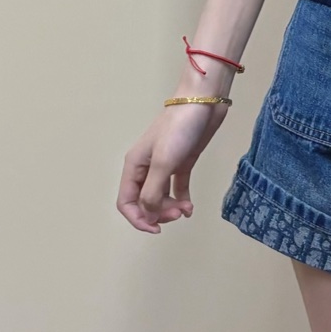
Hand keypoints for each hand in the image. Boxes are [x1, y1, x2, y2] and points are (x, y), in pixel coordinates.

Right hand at [117, 100, 229, 234]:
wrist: (203, 103)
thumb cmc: (179, 129)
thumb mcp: (163, 162)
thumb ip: (153, 191)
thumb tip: (149, 215)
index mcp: (134, 166)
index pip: (126, 202)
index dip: (138, 219)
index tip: (156, 228)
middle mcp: (146, 168)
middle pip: (145, 202)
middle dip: (159, 213)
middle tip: (177, 214)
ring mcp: (165, 165)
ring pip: (161, 197)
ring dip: (171, 209)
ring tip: (186, 209)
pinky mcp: (182, 162)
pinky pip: (177, 188)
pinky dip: (182, 200)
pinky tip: (190, 207)